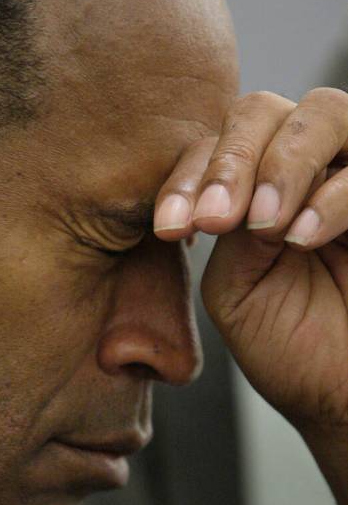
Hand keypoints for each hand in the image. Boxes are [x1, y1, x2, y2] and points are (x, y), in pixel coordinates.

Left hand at [154, 88, 347, 504]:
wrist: (343, 394)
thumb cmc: (292, 346)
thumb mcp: (235, 288)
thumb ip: (227, 228)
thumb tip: (228, 184)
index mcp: (252, 189)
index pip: (213, 149)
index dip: (188, 179)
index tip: (173, 228)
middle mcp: (303, 170)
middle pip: (263, 111)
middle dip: (232, 161)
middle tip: (217, 221)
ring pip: (323, 112)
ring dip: (282, 164)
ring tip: (265, 224)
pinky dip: (333, 193)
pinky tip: (304, 236)